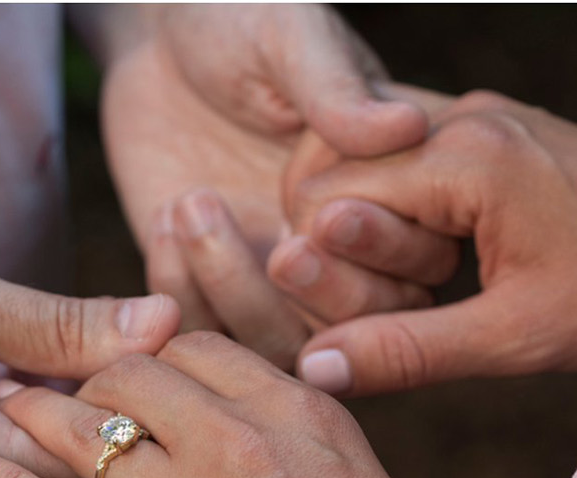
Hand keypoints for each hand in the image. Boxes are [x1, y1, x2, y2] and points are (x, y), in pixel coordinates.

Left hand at [0, 331, 443, 477]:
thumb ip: (291, 437)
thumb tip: (239, 418)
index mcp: (299, 412)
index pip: (196, 349)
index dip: (147, 355)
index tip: (123, 372)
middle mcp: (241, 443)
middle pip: (131, 374)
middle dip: (82, 377)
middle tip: (48, 387)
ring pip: (84, 431)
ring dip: (29, 415)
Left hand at [98, 4, 429, 338]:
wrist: (155, 37)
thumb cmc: (237, 20)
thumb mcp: (291, 40)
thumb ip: (338, 91)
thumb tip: (404, 127)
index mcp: (392, 189)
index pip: (421, 264)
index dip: (386, 255)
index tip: (326, 213)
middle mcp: (346, 247)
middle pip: (366, 327)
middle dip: (326, 295)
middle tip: (278, 247)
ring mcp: (278, 276)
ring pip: (285, 346)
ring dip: (238, 292)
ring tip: (191, 206)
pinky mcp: (209, 286)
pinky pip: (206, 330)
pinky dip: (182, 290)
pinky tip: (165, 217)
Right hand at [280, 90, 576, 395]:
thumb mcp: (516, 336)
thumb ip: (408, 350)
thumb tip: (314, 370)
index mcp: (462, 156)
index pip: (321, 201)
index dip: (336, 271)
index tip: (402, 308)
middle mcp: (461, 116)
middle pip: (326, 174)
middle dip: (348, 249)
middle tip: (422, 297)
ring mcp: (476, 115)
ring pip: (360, 163)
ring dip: (374, 229)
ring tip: (438, 279)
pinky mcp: (492, 129)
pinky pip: (404, 160)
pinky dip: (403, 211)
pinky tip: (446, 257)